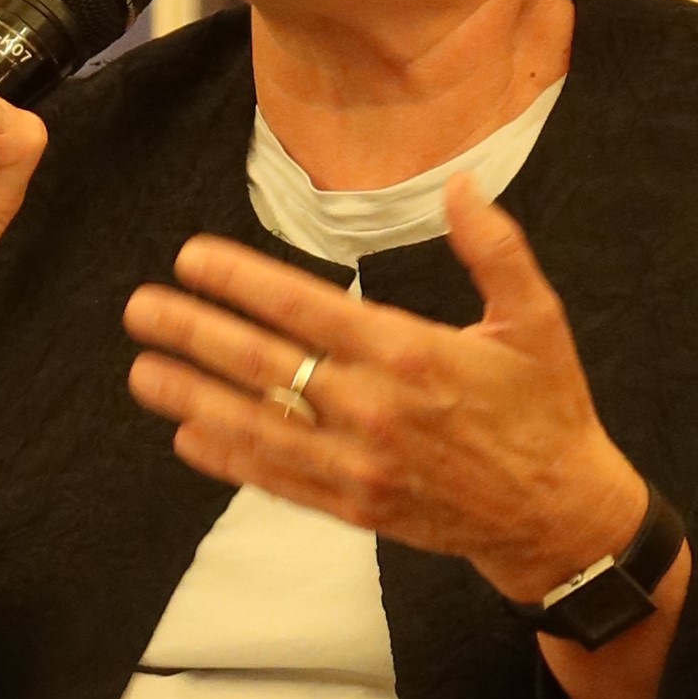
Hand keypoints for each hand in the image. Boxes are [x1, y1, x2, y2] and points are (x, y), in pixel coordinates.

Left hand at [122, 170, 649, 606]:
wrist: (558, 514)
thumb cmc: (545, 406)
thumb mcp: (536, 318)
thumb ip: (495, 249)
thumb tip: (460, 184)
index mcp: (410, 353)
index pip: (304, 307)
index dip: (240, 280)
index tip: (190, 258)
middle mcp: (374, 409)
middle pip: (264, 365)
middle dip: (194, 334)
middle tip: (139, 309)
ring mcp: (359, 464)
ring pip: (258, 426)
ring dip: (192, 398)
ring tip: (141, 374)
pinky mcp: (356, 506)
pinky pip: (279, 480)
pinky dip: (230, 460)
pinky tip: (187, 438)